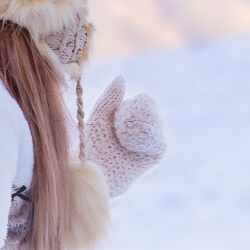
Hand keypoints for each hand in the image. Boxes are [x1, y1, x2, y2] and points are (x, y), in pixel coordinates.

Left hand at [83, 76, 166, 196]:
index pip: (145, 101)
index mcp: (132, 117)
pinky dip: (146, 138)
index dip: (137, 103)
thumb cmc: (91, 146)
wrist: (90, 171)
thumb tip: (121, 78)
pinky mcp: (153, 156)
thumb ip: (109, 99)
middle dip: (137, 115)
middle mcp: (144, 128)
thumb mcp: (99, 118)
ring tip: (122, 134)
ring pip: (157, 124)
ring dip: (140, 125)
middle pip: (153, 111)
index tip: (120, 112)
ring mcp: (150, 142)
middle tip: (120, 126)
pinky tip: (129, 142)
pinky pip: (159, 142)